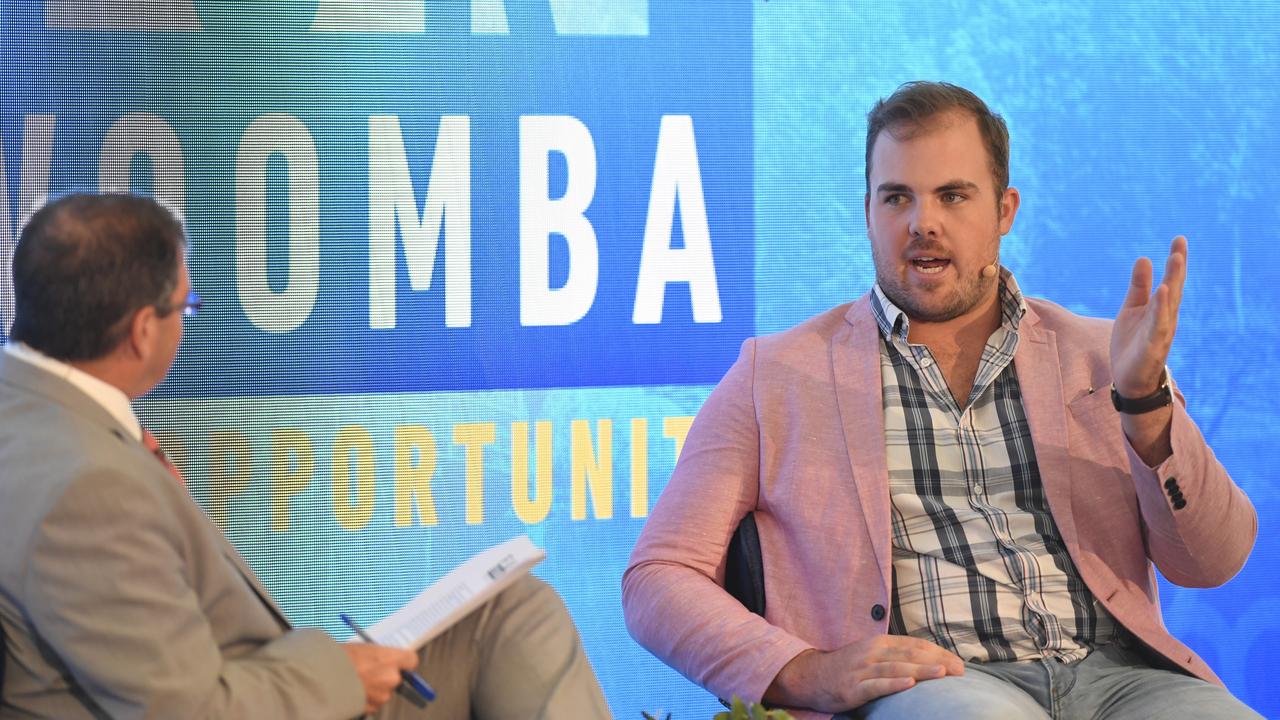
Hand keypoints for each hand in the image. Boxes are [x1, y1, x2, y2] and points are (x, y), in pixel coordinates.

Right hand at [341, 643, 419, 714]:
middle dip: (384, 678)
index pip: (411, 660)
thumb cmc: (338, 660)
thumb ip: (377, 656)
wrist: (322, 678)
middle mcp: (391, 678)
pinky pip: (372, 704)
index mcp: (391, 659)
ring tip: (354, 682)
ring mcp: (382, 696)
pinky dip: (364, 700)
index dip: (403, 662)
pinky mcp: (372, 709)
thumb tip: (380, 660)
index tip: (399, 662)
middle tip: (368, 673)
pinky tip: (350, 692)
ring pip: (383, 693)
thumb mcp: (362, 649)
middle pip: (396, 679)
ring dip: (373, 690)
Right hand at [764, 635, 964, 712]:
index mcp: (879, 643)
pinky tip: (909, 684)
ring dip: (921, 669)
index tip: (958, 663)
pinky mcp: (853, 688)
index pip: (914, 645)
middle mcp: (872, 652)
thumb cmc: (847, 667)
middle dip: (937, 661)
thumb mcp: (871, 654)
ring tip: (942, 672)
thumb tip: (928, 661)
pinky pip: (876, 685)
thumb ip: (895, 655)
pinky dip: (894, 683)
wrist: (811, 676)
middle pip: (909, 654)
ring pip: (896, 667)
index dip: (938, 652)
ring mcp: (862, 670)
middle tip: (959, 670)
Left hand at [1110, 236, 1186, 397]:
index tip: (1179, 238)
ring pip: (1168, 306)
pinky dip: (1160, 310)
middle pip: (1174, 289)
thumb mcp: (1132, 309)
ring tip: (1175, 262)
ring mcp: (1161, 333)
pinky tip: (1162, 293)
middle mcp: (1166, 318)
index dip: (1175, 261)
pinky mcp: (1152, 347)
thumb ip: (1139, 287)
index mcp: (1161, 308)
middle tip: (1179, 245)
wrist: (1129, 379)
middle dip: (1177, 268)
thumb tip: (1144, 258)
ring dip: (1172, 283)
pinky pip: (1157, 327)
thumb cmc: (1133, 342)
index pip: (1170, 280)